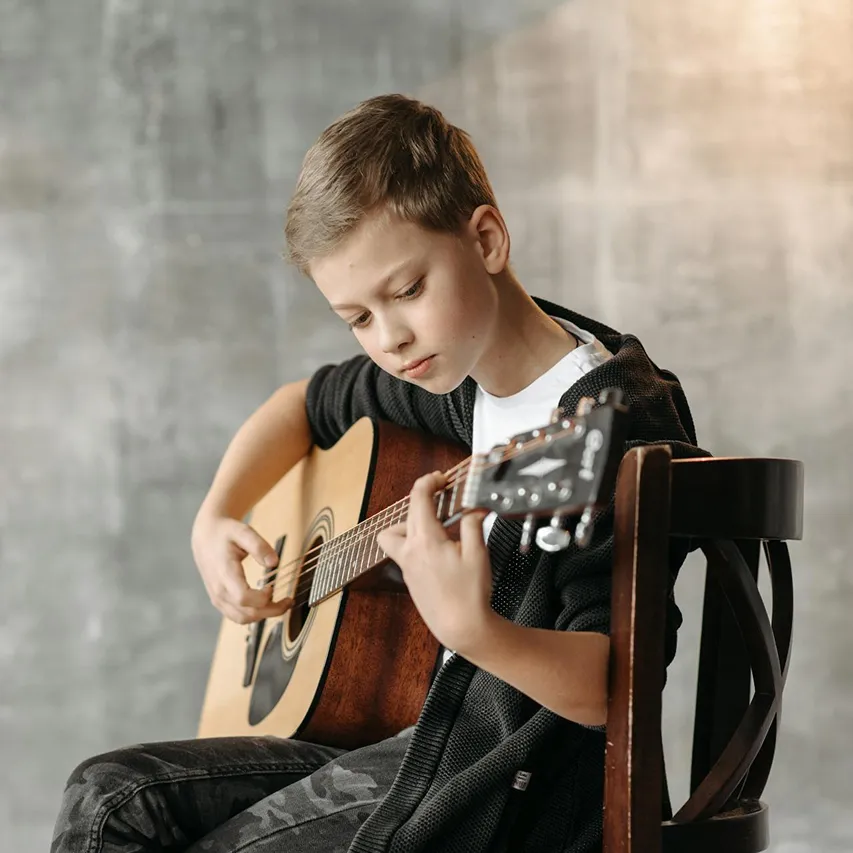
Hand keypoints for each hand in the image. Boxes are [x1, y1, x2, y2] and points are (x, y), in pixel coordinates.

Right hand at [191, 512, 292, 624]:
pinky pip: (237, 616)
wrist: (206, 537)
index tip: (273, 586)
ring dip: (263, 615)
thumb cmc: (224, 534)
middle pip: (246, 613)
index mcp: (224, 573)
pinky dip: (253, 615)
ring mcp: (218, 598)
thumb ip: (260, 546)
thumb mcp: (243, 532)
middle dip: (271, 610)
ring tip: (280, 604)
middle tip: (288, 601)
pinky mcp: (220, 601)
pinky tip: (265, 604)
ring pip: (242, 619)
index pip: (243, 598)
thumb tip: (274, 562)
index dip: (262, 598)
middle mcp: (219, 590)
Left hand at [376, 471, 496, 654]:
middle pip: (408, 512)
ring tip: (433, 525)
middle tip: (443, 496)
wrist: (460, 627)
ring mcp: (406, 565)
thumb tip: (475, 507)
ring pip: (394, 533)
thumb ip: (473, 524)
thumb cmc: (469, 595)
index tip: (440, 479)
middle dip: (424, 499)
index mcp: (426, 540)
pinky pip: (402, 550)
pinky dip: (414, 541)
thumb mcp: (478, 553)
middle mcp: (410, 551)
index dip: (429, 481)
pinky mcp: (408, 576)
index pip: (419, 498)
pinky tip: (436, 548)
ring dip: (410, 522)